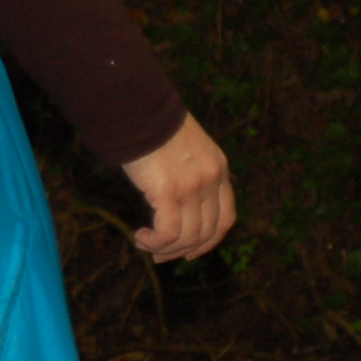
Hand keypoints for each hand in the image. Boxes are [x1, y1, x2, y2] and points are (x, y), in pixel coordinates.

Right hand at [121, 113, 235, 261]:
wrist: (135, 105)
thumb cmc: (151, 124)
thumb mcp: (184, 147)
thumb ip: (188, 172)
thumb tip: (174, 203)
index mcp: (218, 169)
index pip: (225, 218)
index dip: (210, 241)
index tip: (190, 251)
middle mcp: (210, 180)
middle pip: (207, 232)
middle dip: (184, 250)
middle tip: (160, 255)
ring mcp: (192, 186)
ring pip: (188, 236)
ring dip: (166, 249)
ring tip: (145, 245)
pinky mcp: (168, 191)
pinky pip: (169, 232)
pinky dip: (156, 242)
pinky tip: (140, 237)